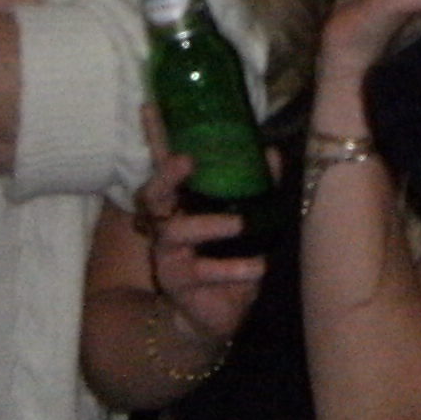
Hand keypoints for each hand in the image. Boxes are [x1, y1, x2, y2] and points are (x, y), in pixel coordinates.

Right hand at [129, 113, 263, 342]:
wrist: (222, 312)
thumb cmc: (230, 258)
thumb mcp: (248, 220)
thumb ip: (257, 187)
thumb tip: (270, 152)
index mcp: (182, 202)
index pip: (164, 163)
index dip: (156, 136)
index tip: (150, 106)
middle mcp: (168, 222)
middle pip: (154, 192)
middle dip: (166, 175)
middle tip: (188, 161)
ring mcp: (168, 253)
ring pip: (176, 231)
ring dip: (209, 224)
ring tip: (240, 224)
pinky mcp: (177, 281)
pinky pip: (202, 271)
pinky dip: (232, 269)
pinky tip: (256, 267)